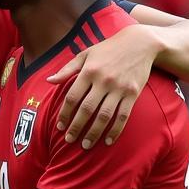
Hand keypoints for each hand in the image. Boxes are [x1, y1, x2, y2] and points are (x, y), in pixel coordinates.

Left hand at [49, 23, 162, 146]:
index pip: (72, 97)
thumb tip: (48, 81)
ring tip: (86, 145)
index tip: (59, 126)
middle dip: (76, 127)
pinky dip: (115, 130)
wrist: (140, 43)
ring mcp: (119, 88)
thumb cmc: (108, 49)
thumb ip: (67, 69)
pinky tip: (108, 141)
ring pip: (104, 116)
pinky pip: (123, 116)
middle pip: (86, 109)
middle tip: (69, 139)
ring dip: (94, 133)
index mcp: (89, 71)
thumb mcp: (85, 54)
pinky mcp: (133, 93)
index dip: (64, 114)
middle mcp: (103, 80)